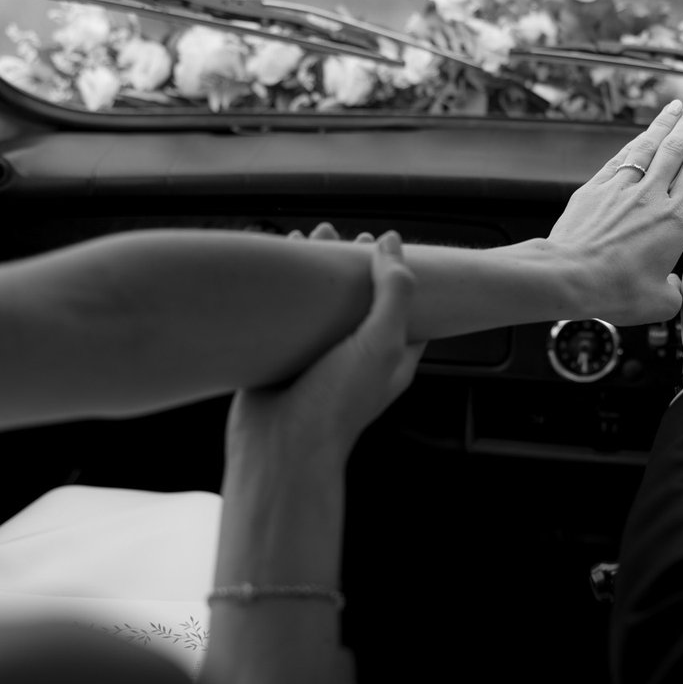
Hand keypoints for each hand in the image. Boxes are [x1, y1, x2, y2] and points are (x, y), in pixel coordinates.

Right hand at [227, 228, 425, 469]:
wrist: (280, 447)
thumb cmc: (337, 405)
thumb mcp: (381, 343)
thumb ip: (394, 292)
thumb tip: (393, 245)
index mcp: (392, 356)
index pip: (405, 307)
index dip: (398, 274)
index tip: (384, 243)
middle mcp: (357, 356)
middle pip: (359, 300)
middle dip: (351, 265)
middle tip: (341, 236)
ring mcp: (319, 358)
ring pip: (321, 305)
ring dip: (315, 271)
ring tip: (309, 238)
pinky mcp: (284, 358)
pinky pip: (286, 317)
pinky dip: (283, 289)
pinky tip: (277, 266)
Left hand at [545, 93, 682, 323]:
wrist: (567, 277)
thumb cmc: (614, 291)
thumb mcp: (659, 303)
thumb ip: (676, 291)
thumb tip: (675, 288)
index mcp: (677, 220)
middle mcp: (653, 196)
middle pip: (679, 149)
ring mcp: (623, 188)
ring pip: (650, 146)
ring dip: (666, 122)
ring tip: (678, 104)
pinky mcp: (596, 188)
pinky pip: (622, 157)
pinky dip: (636, 141)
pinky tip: (644, 132)